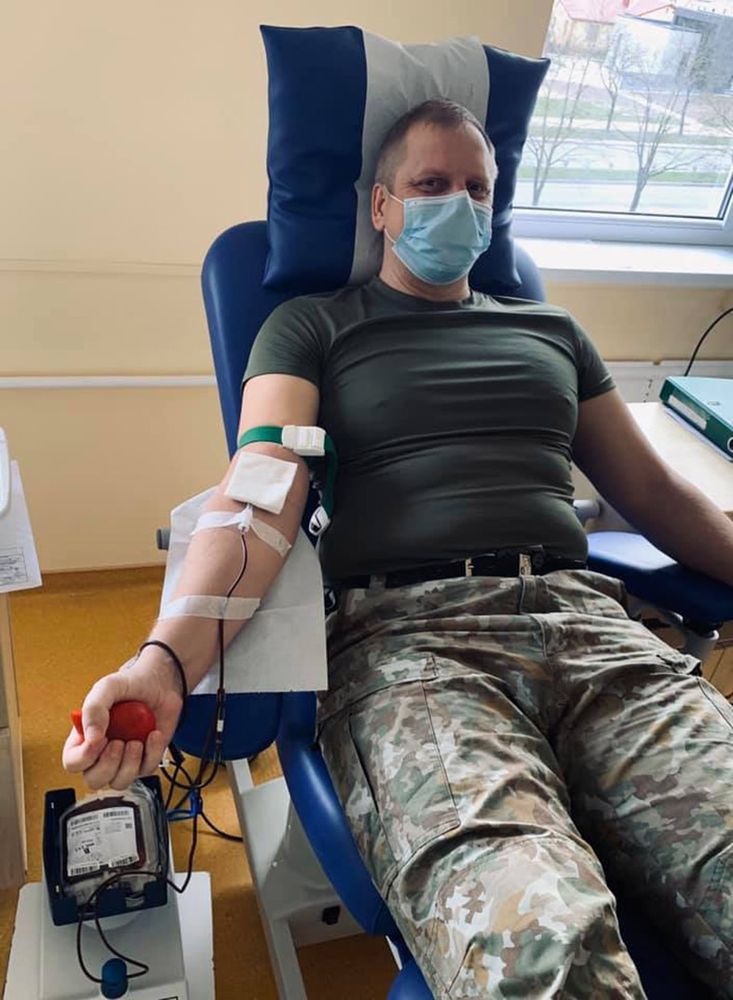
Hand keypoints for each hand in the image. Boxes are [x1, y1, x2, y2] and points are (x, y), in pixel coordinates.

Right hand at [62, 653, 184, 790]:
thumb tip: (91, 738)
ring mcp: (124, 759)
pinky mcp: (146, 759)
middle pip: (93, 780)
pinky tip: (153, 735)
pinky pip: (146, 771)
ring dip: (129, 764)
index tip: (101, 739)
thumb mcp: (108, 688)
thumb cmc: (130, 685)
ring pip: (119, 782)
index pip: (72, 762)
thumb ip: (94, 708)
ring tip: (136, 741)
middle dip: (108, 765)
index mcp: (85, 737)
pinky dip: (152, 753)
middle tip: (118, 742)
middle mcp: (102, 752)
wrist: (161, 683)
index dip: (84, 757)